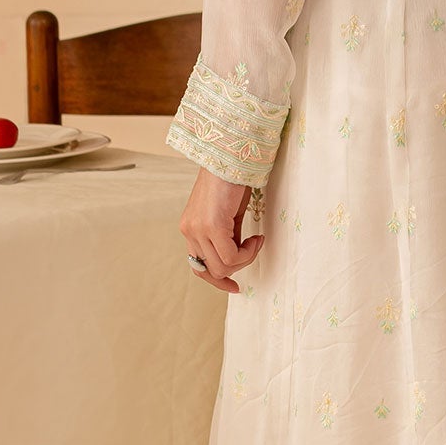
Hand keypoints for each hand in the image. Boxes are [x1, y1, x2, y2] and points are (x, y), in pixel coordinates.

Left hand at [179, 166, 264, 292]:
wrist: (232, 159)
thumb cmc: (232, 182)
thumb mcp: (227, 216)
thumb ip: (226, 237)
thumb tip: (237, 257)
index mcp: (190, 229)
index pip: (197, 267)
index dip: (216, 280)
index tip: (234, 286)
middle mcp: (189, 232)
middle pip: (211, 270)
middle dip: (237, 267)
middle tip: (254, 248)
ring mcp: (198, 230)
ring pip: (222, 266)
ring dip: (245, 259)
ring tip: (255, 241)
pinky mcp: (212, 226)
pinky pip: (231, 256)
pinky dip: (248, 252)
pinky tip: (256, 238)